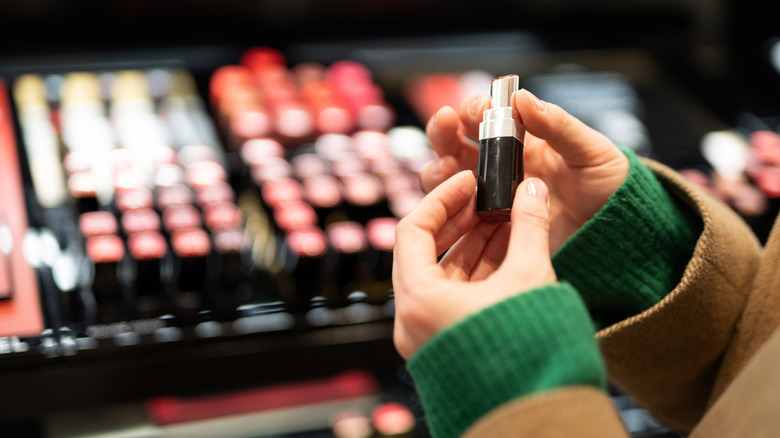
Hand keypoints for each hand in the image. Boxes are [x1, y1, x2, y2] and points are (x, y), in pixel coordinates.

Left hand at [392, 170, 555, 358]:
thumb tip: (532, 189)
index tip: (467, 181)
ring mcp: (429, 334)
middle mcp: (414, 320)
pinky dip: (478, 271)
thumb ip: (529, 226)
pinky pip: (455, 297)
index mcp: (419, 301)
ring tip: (505, 218)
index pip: (412, 230)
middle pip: (426, 252)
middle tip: (488, 197)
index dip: (441, 199)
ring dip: (473, 244)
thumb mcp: (530, 278)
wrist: (538, 415)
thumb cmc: (529, 354)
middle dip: (460, 221)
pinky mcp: (449, 343)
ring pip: (443, 275)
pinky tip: (506, 248)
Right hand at [420, 89, 628, 251]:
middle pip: (455, 144)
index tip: (479, 108)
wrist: (618, 235)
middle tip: (446, 122)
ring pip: (448, 179)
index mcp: (523, 141)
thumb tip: (522, 97)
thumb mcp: (592, 151)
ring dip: (440, 167)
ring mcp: (492, 198)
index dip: (475, 109)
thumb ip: (558, 126)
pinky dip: (450, 206)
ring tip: (448, 167)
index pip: (486, 118)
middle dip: (444, 130)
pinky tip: (458, 203)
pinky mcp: (490, 229)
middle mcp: (500, 167)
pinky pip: (459, 216)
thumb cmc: (610, 188)